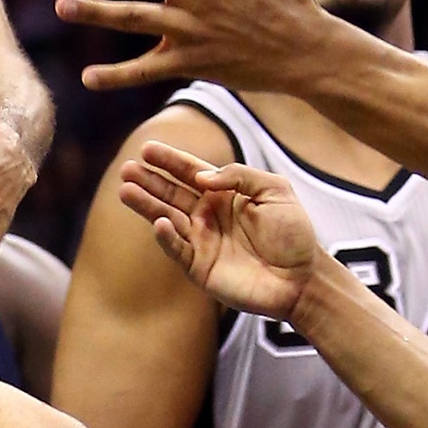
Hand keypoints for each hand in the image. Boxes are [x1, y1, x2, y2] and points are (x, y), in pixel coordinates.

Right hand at [116, 141, 322, 319]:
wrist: (303, 278)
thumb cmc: (294, 233)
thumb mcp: (275, 190)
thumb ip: (240, 175)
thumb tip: (202, 177)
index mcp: (224, 194)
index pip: (191, 172)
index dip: (170, 161)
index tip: (147, 148)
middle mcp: (208, 215)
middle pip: (171, 193)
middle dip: (148, 181)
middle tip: (126, 168)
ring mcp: (202, 241)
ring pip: (167, 218)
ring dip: (146, 205)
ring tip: (125, 190)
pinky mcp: (200, 267)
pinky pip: (178, 249)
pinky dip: (166, 237)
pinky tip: (157, 222)